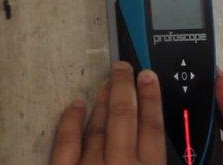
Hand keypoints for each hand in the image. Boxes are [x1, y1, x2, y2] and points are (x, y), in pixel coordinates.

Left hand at [50, 62, 165, 164]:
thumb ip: (151, 161)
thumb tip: (155, 149)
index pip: (152, 127)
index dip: (151, 98)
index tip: (148, 77)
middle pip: (124, 117)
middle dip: (124, 87)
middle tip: (122, 68)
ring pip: (98, 127)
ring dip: (103, 101)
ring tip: (106, 83)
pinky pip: (67, 144)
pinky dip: (70, 122)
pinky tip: (75, 106)